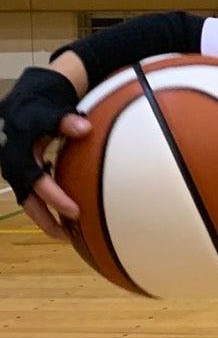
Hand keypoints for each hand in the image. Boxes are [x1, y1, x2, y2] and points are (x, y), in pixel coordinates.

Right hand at [0, 68, 89, 241]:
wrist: (25, 101)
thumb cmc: (41, 107)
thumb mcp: (51, 111)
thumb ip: (66, 121)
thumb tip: (84, 128)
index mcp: (20, 152)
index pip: (37, 180)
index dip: (54, 197)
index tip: (75, 211)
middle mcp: (13, 164)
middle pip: (27, 199)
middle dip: (45, 219)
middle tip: (67, 236)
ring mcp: (14, 170)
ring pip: (27, 200)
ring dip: (44, 219)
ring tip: (65, 236)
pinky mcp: (20, 173)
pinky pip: (29, 195)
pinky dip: (44, 207)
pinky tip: (61, 218)